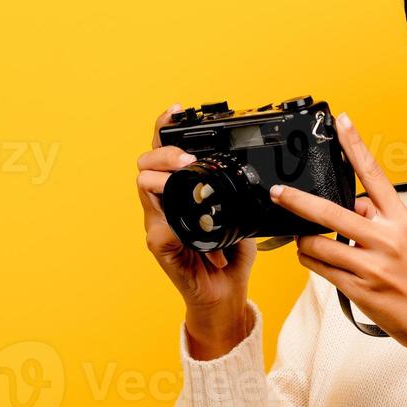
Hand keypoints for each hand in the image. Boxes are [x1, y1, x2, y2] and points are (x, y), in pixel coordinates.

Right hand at [137, 104, 256, 353]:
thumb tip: (262, 175)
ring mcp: (159, 224)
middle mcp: (165, 205)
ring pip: (144, 186)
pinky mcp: (161, 246)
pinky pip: (156, 225)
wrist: (225, 297)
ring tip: (183, 171)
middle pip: (146, 164)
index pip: (167, 154)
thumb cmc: (229, 259)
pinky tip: (178, 210)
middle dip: (162, 151)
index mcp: (182, 194)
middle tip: (187, 157)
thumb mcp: (242, 217)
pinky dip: (167, 214)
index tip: (176, 109)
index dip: (167, 129)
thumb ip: (241, 195)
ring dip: (161, 174)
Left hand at [268, 112, 406, 373]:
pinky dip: (311, 262)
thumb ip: (379, 219)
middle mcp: (386, 238)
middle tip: (278, 193)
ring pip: (316, 244)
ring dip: (305, 243)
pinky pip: (319, 268)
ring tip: (310, 244)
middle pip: (329, 211)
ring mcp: (371, 264)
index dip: (355, 145)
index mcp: (401, 219)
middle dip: (296, 201)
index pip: (374, 174)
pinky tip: (317, 261)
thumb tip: (350, 206)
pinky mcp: (358, 288)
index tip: (341, 121)